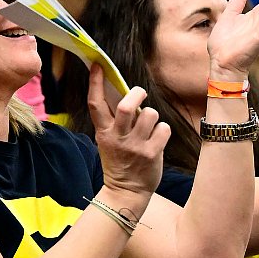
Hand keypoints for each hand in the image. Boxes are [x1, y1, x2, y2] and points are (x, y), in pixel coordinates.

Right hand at [87, 68, 168, 198]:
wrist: (126, 192)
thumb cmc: (120, 161)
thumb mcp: (108, 141)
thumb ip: (114, 121)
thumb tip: (125, 95)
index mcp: (104, 133)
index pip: (95, 104)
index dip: (96, 82)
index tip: (98, 65)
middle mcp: (118, 138)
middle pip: (125, 106)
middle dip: (136, 94)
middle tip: (140, 94)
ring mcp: (135, 147)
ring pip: (149, 114)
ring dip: (152, 114)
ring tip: (149, 124)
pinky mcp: (151, 154)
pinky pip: (163, 129)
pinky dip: (163, 130)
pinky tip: (157, 139)